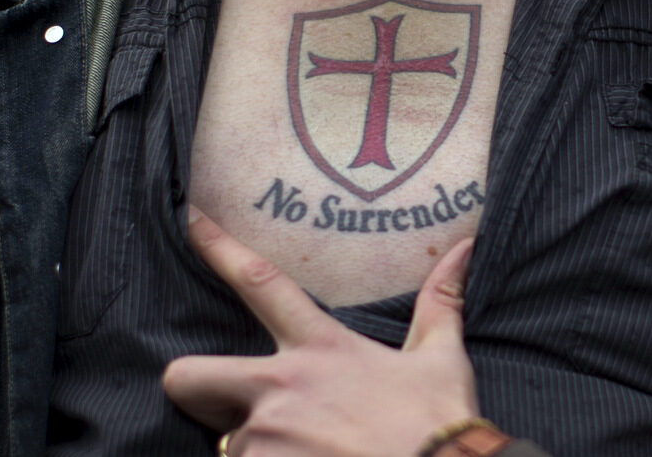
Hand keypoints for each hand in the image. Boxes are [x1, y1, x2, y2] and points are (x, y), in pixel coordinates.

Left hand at [163, 208, 479, 455]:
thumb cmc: (438, 426)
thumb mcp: (441, 361)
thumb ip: (441, 304)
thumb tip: (465, 250)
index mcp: (320, 349)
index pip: (261, 283)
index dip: (220, 248)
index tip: (191, 218)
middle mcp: (280, 388)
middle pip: (186, 376)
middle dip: (193, 389)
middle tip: (227, 406)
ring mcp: (265, 438)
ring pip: (225, 443)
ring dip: (255, 452)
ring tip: (306, 454)